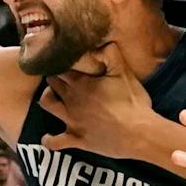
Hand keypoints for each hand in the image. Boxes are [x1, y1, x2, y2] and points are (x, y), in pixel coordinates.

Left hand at [36, 42, 154, 160]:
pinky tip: (48, 138)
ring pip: (47, 105)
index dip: (60, 62)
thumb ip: (111, 54)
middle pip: (52, 83)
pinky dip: (49, 140)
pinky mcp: (76, 139)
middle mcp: (71, 100)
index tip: (63, 59)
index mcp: (81, 82)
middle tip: (60, 75)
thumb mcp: (124, 73)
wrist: (138, 133)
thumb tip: (100, 43)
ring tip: (52, 97)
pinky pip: (55, 142)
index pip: (61, 67)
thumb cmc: (132, 102)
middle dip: (53, 77)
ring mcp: (71, 120)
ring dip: (47, 99)